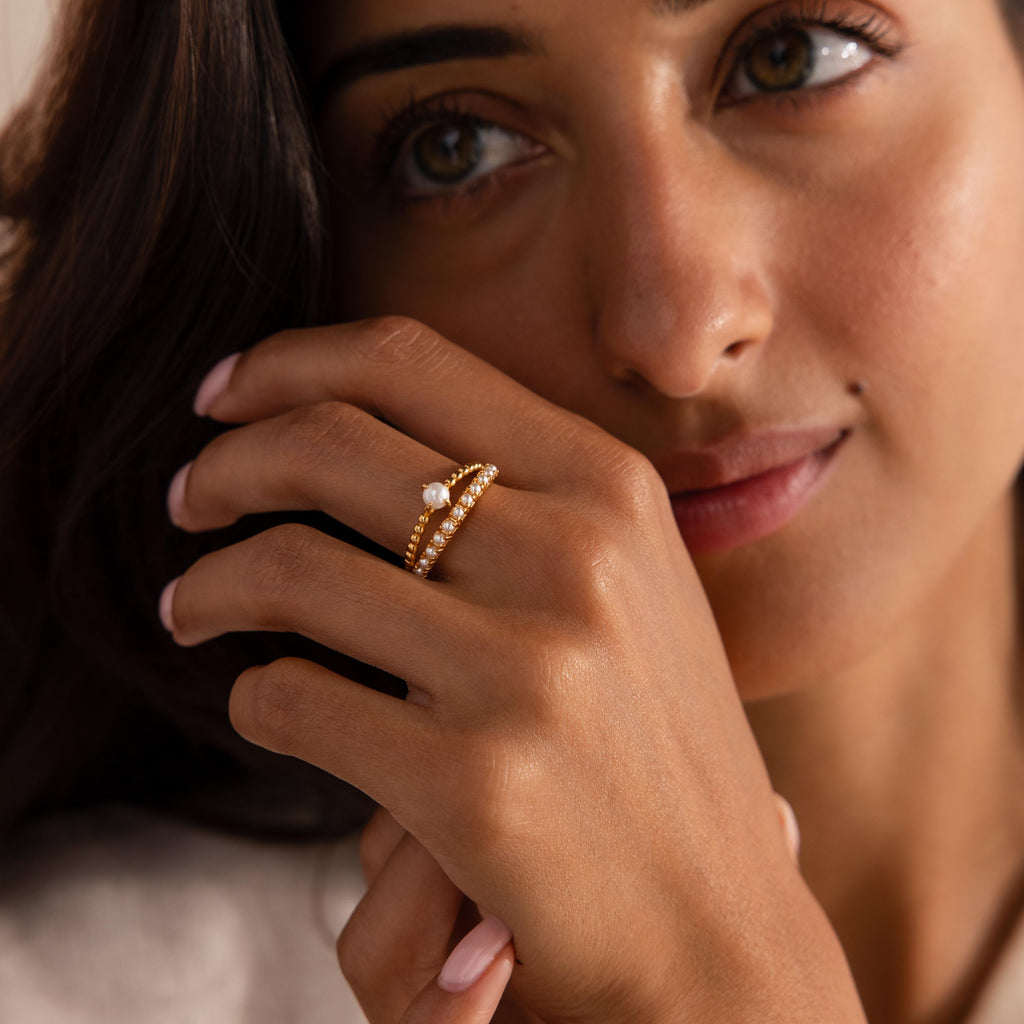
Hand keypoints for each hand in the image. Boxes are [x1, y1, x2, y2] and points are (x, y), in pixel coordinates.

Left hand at [162, 318, 863, 1021]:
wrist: (714, 921)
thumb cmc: (652, 741)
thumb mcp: (625, 581)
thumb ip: (521, 492)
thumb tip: (348, 426)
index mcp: (611, 487)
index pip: (409, 361)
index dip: (288, 362)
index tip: (225, 397)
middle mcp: (576, 557)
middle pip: (329, 442)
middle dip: (224, 462)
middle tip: (191, 498)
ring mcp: (526, 669)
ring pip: (288, 569)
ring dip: (208, 584)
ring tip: (189, 607)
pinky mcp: (471, 783)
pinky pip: (291, 702)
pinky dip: (251, 697)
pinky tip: (262, 704)